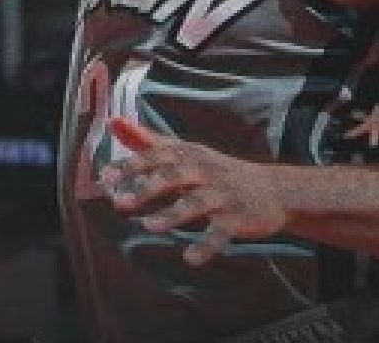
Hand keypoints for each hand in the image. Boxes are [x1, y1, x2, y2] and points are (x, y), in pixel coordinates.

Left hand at [99, 118, 288, 266]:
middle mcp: (203, 171)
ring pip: (196, 203)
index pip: (154, 156)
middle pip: (173, 175)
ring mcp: (222, 195)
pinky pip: (221, 233)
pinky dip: (206, 246)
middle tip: (121, 203)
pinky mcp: (238, 218)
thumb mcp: (183, 152)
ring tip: (150, 227)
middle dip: (147, 188)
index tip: (104, 178)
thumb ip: (146, 140)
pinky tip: (190, 259)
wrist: (274, 189)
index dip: (129, 166)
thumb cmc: (215, 170)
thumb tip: (112, 121)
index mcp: (186, 154)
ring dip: (172, 215)